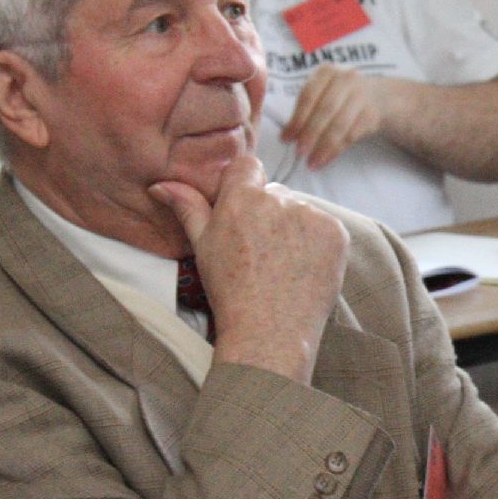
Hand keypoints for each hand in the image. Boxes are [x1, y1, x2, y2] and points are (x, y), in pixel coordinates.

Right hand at [150, 154, 348, 384]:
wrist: (269, 332)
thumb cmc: (230, 291)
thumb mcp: (203, 247)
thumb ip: (188, 208)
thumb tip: (161, 185)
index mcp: (242, 198)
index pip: (247, 166)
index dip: (244, 187)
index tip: (244, 215)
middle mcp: (278, 199)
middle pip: (275, 192)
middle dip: (269, 214)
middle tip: (261, 252)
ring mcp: (311, 216)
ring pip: (301, 210)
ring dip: (294, 228)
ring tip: (282, 264)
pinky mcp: (336, 233)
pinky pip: (324, 227)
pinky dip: (317, 243)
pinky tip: (303, 268)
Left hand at [282, 66, 387, 169]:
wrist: (380, 96)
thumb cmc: (342, 96)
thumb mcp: (324, 91)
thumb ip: (307, 108)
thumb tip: (287, 135)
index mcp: (327, 72)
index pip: (308, 96)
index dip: (297, 119)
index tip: (286, 139)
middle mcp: (346, 79)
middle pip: (324, 110)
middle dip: (310, 134)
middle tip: (299, 152)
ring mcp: (362, 96)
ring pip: (339, 124)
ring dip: (324, 146)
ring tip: (312, 162)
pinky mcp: (372, 114)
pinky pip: (351, 135)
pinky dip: (337, 150)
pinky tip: (326, 159)